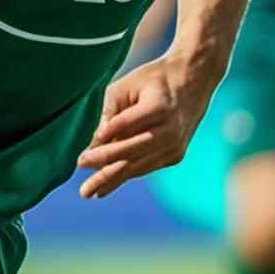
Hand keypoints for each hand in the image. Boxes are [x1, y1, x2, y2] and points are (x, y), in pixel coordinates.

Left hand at [75, 54, 216, 199]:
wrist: (193, 81)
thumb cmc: (152, 81)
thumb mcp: (126, 86)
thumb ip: (109, 112)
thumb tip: (94, 143)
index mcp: (159, 107)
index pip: (125, 126)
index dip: (104, 141)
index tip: (81, 159)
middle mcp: (170, 129)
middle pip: (132, 151)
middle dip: (104, 167)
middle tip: (81, 182)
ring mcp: (175, 145)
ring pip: (138, 165)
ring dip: (111, 179)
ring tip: (88, 192)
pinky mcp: (176, 155)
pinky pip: (145, 167)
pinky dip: (125, 175)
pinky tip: (105, 187)